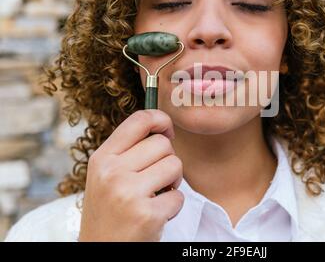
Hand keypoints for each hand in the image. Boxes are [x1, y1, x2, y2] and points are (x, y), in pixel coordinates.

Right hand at [78, 110, 183, 240]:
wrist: (100, 250)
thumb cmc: (109, 211)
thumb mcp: (105, 176)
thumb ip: (128, 152)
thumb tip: (163, 129)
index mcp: (102, 158)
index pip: (139, 120)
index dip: (161, 120)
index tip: (167, 131)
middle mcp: (112, 172)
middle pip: (163, 144)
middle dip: (168, 160)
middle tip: (158, 178)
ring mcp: (128, 193)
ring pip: (175, 165)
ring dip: (174, 182)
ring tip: (157, 195)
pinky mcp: (147, 215)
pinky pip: (179, 196)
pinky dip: (173, 207)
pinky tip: (156, 215)